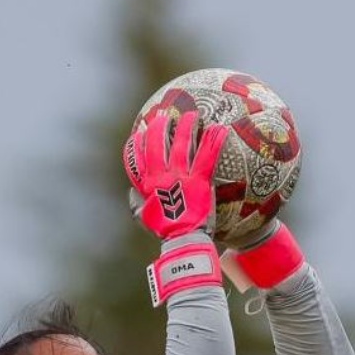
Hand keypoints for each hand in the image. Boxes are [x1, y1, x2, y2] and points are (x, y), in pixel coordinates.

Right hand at [123, 110, 229, 241]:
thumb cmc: (166, 232)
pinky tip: (220, 129)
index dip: (137, 145)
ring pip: (182, 146)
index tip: (140, 133)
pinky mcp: (199, 180)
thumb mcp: (145, 219)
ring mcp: (181, 177)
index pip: (138, 159)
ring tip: (193, 114)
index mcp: (148, 185)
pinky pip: (207, 157)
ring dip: (187, 127)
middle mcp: (162, 177)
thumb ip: (137, 204)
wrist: (184, 239)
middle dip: (160, 128)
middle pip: (158, 145)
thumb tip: (133, 195)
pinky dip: (214, 142)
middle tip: (165, 117)